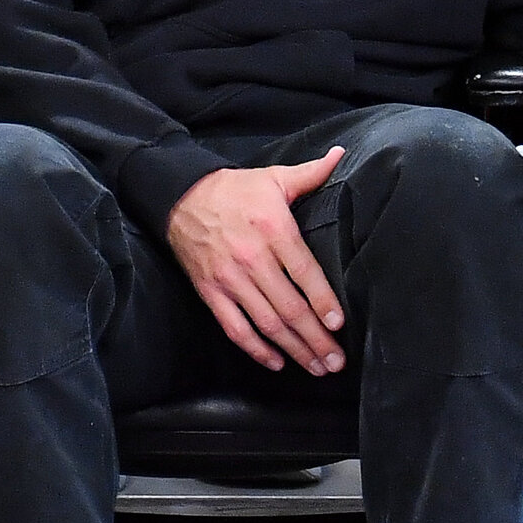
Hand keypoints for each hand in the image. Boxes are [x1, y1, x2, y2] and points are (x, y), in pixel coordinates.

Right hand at [166, 147, 347, 375]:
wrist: (182, 197)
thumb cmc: (235, 190)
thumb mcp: (274, 178)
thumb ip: (311, 173)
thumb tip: (340, 155)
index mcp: (274, 229)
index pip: (305, 273)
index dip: (323, 302)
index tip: (338, 325)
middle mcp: (253, 258)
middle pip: (290, 307)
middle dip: (316, 339)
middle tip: (336, 361)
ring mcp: (230, 279)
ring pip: (266, 323)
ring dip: (293, 349)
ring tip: (316, 367)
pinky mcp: (211, 292)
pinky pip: (235, 328)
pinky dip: (255, 350)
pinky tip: (276, 363)